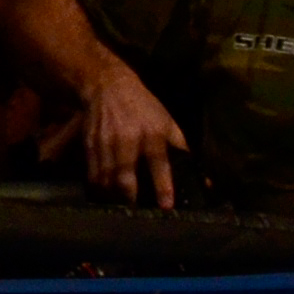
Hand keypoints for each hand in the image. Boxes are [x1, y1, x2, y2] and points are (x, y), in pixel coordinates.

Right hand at [52, 60, 187, 208]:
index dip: (163, 186)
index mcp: (152, 134)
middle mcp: (127, 139)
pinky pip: (92, 168)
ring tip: (119, 204)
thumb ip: (181, 149)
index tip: (166, 206)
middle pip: (125, 173)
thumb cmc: (144, 107)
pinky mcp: (90, 142)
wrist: (107, 85)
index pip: (158, 163)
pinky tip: (103, 191)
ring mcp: (106, 141)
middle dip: (130, 194)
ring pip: (106, 174)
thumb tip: (204, 179)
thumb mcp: (167, 122)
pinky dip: (97, 183)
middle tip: (135, 208)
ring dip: (112, 192)